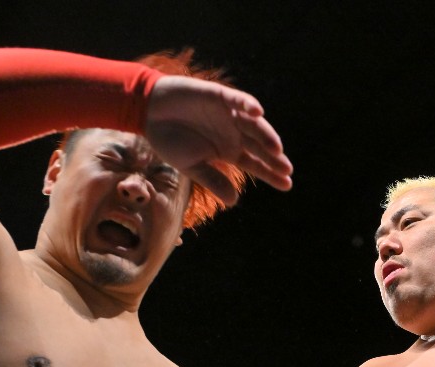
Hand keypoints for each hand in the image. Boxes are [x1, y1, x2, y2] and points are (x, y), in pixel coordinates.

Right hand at [146, 75, 293, 205]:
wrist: (148, 112)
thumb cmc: (169, 139)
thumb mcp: (191, 166)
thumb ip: (213, 180)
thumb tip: (234, 202)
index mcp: (230, 151)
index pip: (256, 164)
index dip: (271, 174)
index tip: (287, 185)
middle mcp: (234, 133)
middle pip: (259, 146)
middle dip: (274, 158)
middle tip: (286, 169)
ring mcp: (229, 114)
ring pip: (253, 125)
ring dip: (266, 135)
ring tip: (276, 149)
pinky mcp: (220, 95)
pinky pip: (237, 99)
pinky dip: (247, 104)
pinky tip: (257, 112)